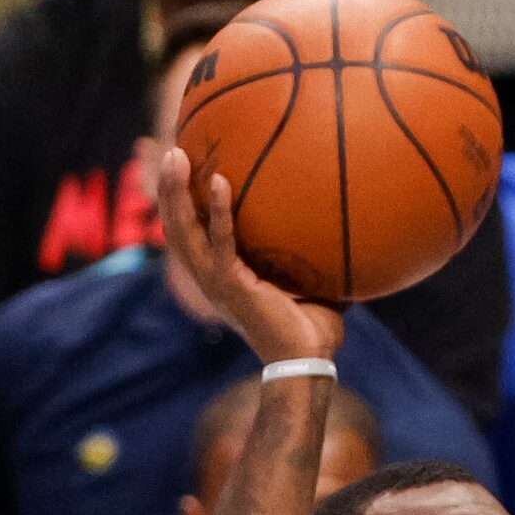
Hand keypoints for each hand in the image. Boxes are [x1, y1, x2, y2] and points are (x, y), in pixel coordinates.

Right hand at [154, 148, 346, 364]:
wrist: (308, 362)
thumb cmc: (311, 332)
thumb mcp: (310, 287)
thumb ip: (315, 261)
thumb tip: (345, 235)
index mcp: (221, 277)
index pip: (190, 237)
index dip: (180, 207)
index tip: (183, 173)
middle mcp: (210, 278)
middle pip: (176, 227)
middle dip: (169, 189)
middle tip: (171, 151)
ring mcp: (216, 282)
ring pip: (184, 230)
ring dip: (177, 192)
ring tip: (177, 155)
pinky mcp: (232, 285)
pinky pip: (221, 241)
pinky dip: (220, 212)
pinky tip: (222, 181)